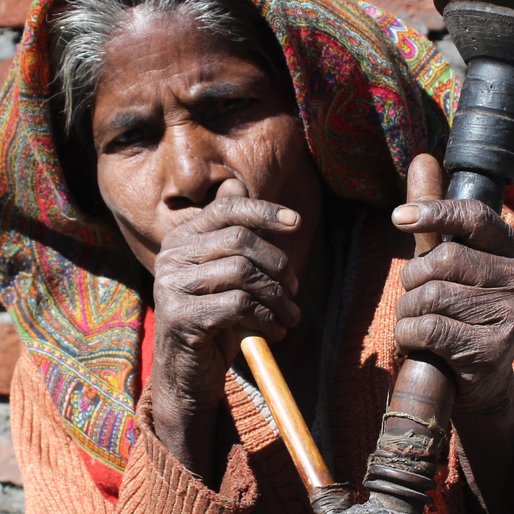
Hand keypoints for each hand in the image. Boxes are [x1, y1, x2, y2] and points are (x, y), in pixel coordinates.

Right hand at [152, 196, 300, 411]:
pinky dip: (267, 318)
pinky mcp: (181, 316)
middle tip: (293, 290)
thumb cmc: (214, 321)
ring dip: (278, 297)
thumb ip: (236, 244)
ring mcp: (172, 286)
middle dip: (278, 264)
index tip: (297, 223)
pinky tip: (274, 331)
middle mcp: (171, 257)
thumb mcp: (225, 278)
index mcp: (182, 240)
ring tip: (290, 316)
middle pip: (240, 240)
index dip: (263, 212)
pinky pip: (239, 305)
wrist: (187, 374)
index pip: (225, 209)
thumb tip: (254, 194)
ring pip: (243, 272)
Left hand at [392, 154, 513, 413]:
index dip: (436, 211)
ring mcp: (506, 316)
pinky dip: (407, 335)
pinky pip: (426, 328)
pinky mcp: (488, 349)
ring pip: (429, 296)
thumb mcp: (457, 265)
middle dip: (412, 278)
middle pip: (441, 260)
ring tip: (415, 321)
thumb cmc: (469, 314)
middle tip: (413, 293)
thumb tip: (422, 160)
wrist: (495, 382)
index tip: (399, 217)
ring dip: (408, 310)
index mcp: (508, 254)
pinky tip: (414, 341)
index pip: (476, 219)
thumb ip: (439, 221)